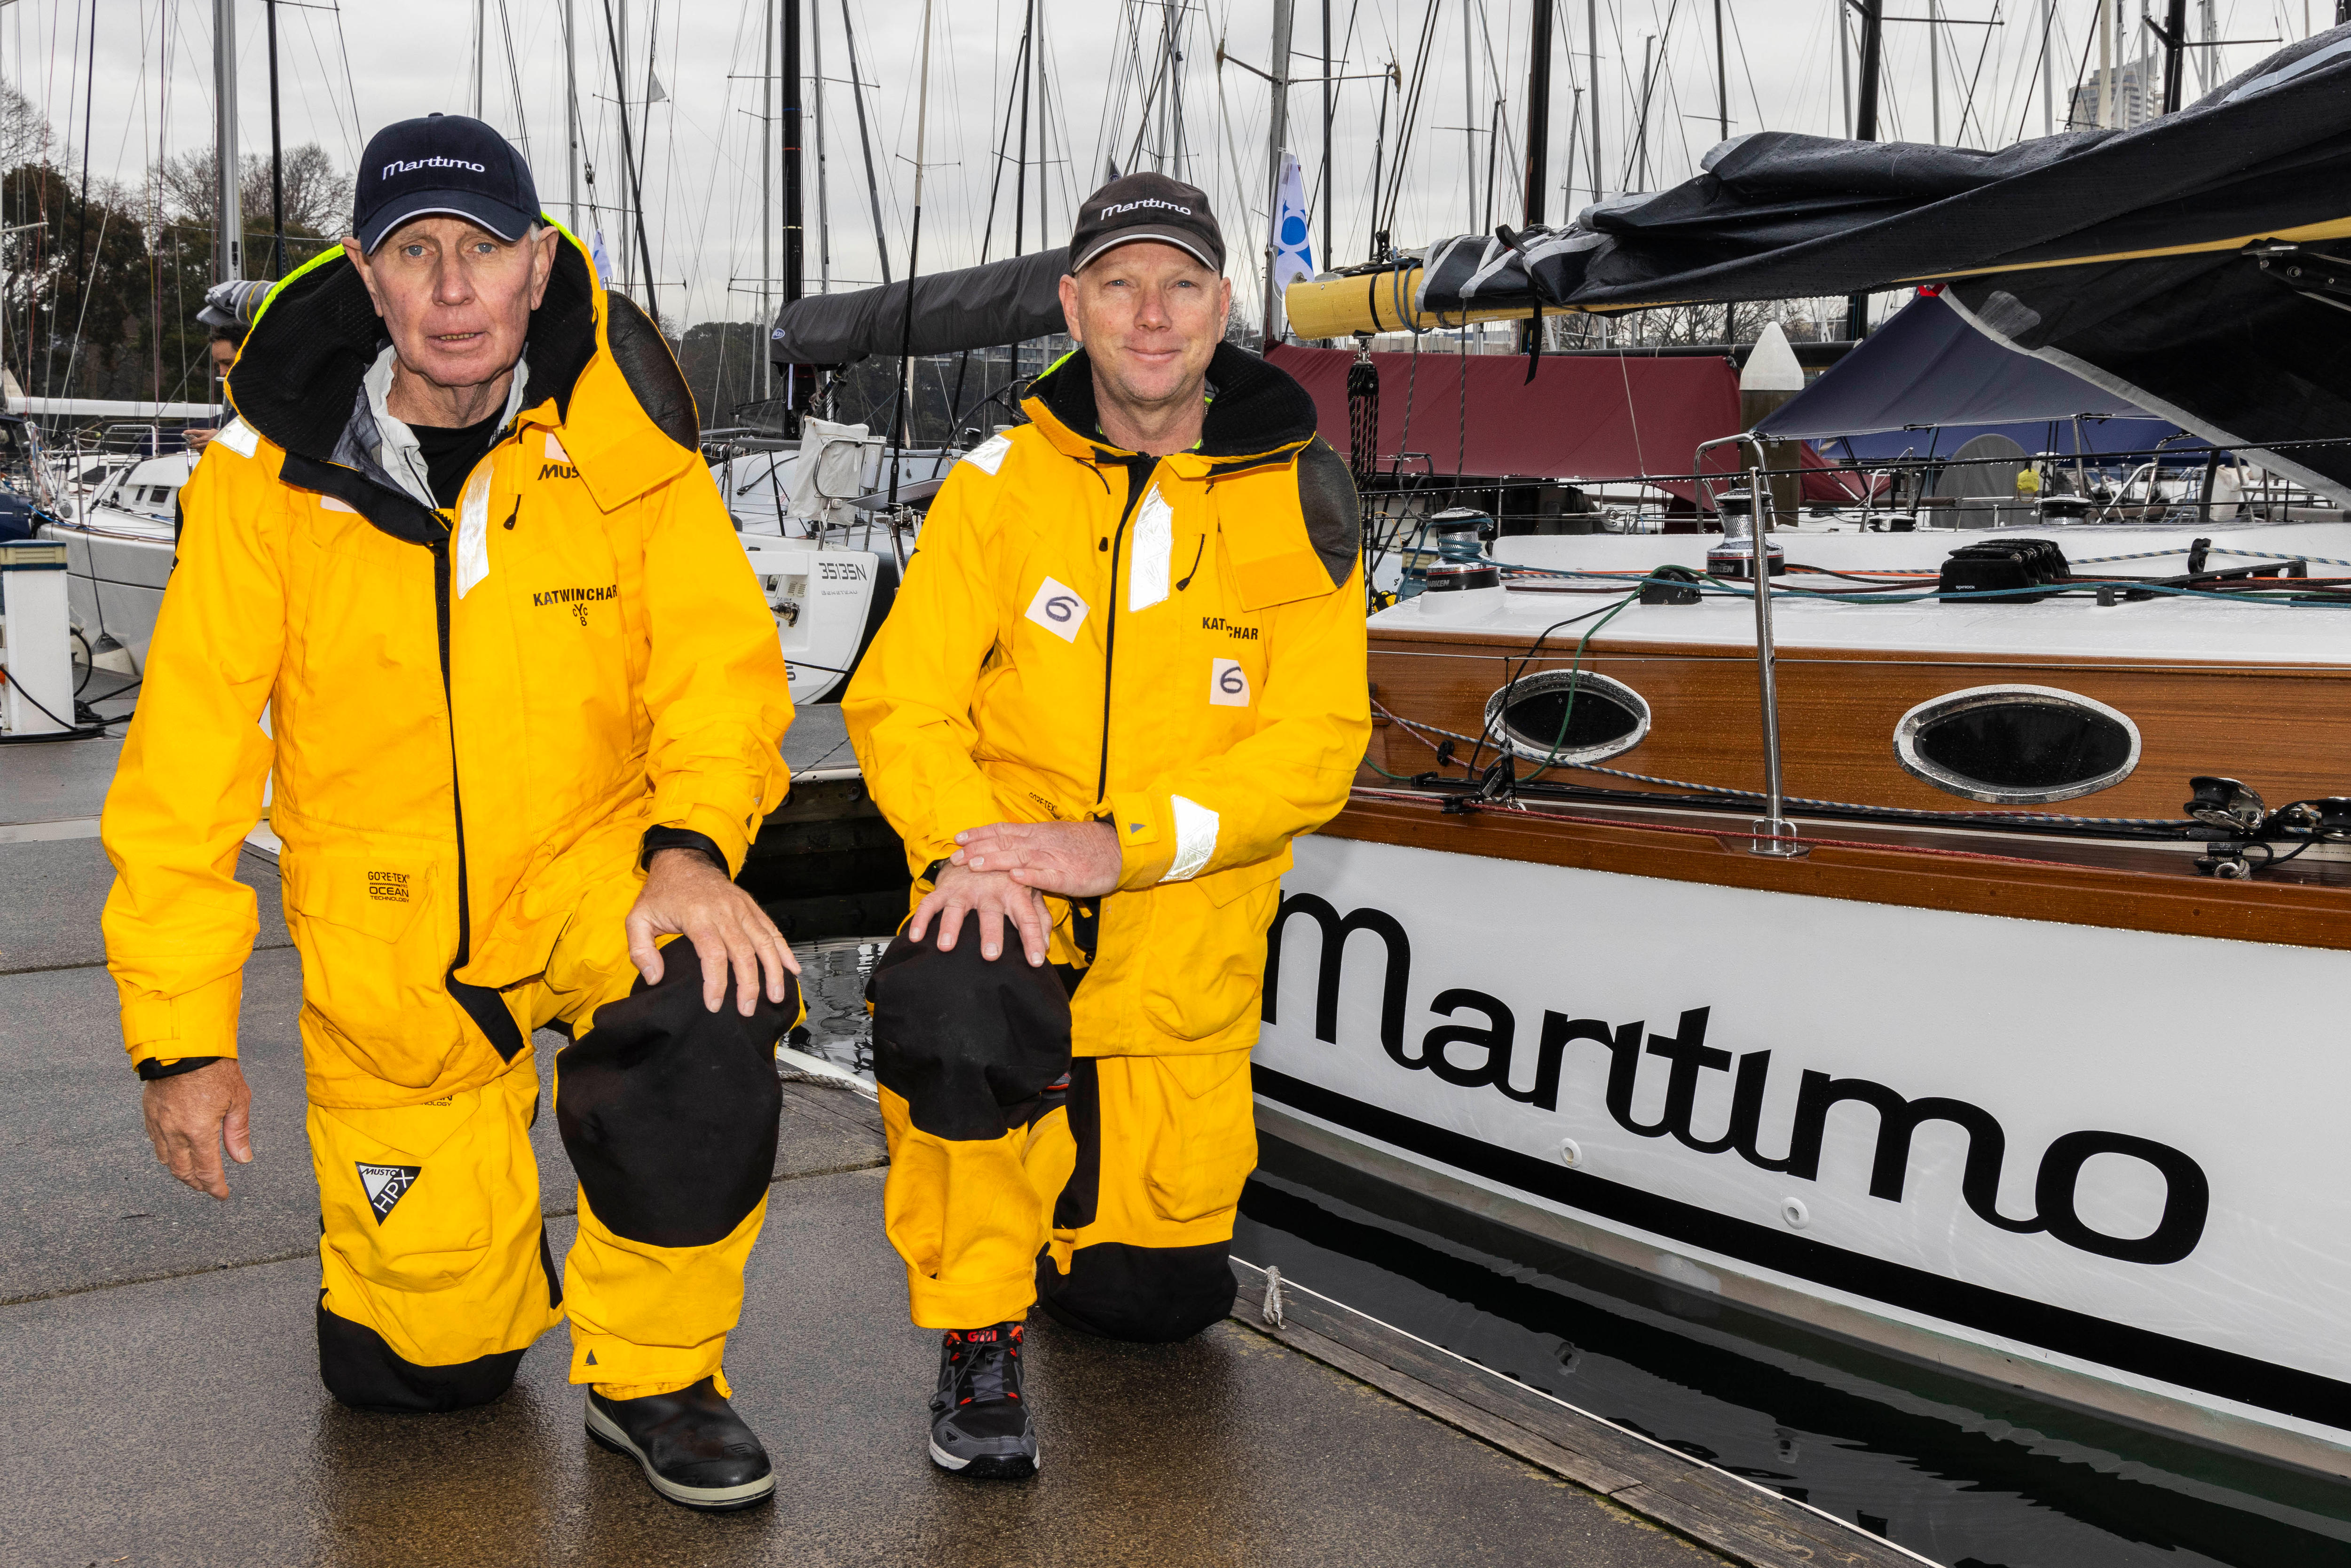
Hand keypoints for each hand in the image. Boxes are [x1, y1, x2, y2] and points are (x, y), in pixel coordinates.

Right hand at [143, 1059, 253, 1199]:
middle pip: (182, 1170)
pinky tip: (174, 1151)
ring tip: (192, 1173)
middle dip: (196, 1183)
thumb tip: (242, 1159)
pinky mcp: (149, 1112)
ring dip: (179, 1170)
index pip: (207, 1171)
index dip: (215, 1187)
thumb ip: (238, 1133)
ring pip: (165, 1158)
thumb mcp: (238, 1100)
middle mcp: (174, 1132)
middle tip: (208, 1187)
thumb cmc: (215, 1069)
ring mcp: (158, 1122)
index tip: (222, 1195)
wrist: (185, 1045)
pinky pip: (154, 1140)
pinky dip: (165, 1151)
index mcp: (198, 1131)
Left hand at [183, 426, 216, 451]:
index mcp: (205, 433)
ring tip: (198, 447)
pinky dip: (200, 452)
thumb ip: (205, 433)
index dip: (189, 432)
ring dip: (196, 448)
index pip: (195, 432)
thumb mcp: (212, 432)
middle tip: (192, 443)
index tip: (184, 432)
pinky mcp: (208, 450)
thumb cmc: (219, 436)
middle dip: (192, 443)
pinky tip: (202, 450)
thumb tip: (196, 434)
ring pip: (197, 448)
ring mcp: (207, 445)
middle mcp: (205, 439)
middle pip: (193, 441)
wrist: (226, 441)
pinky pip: (201, 452)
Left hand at [626, 848, 801, 1014]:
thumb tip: (654, 977)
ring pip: (764, 942)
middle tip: (747, 1009)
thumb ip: (640, 950)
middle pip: (743, 952)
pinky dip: (784, 949)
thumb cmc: (662, 893)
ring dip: (773, 970)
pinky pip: (771, 929)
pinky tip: (792, 967)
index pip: (713, 954)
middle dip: (749, 985)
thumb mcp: (638, 918)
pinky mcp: (750, 906)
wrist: (682, 860)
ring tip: (776, 995)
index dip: (716, 982)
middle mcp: (724, 911)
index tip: (714, 1004)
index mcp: (697, 915)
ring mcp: (741, 908)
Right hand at [906, 862, 1049, 965]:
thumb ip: (1039, 918)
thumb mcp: (1028, 893)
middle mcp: (991, 890)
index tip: (1036, 961)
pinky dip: (920, 919)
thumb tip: (1047, 946)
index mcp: (1016, 892)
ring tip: (947, 946)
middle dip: (991, 933)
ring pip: (957, 908)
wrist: (978, 850)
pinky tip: (916, 937)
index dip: (1033, 939)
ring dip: (951, 926)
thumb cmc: (1007, 878)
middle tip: (991, 955)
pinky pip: (930, 904)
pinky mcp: (945, 889)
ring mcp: (966, 889)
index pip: (1028, 918)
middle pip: (992, 913)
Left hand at [953, 820, 1122, 898]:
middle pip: (1005, 843)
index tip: (957, 838)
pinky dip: (1030, 876)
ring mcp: (1055, 859)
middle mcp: (1042, 842)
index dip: (979, 834)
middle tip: (954, 857)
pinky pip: (1048, 877)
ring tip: (975, 865)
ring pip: (1021, 857)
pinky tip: (1015, 878)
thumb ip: (1030, 842)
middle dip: (978, 850)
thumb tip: (1004, 846)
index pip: (1003, 830)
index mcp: (1038, 833)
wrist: (1118, 850)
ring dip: (996, 861)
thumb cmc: (1084, 846)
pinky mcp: (1069, 877)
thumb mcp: (1054, 838)